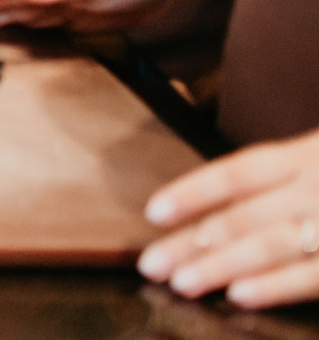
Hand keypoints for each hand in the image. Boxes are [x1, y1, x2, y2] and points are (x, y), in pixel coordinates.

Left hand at [139, 130, 318, 307]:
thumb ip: (286, 180)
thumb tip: (218, 217)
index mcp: (309, 155)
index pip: (239, 172)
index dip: (194, 190)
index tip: (153, 212)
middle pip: (244, 214)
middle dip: (192, 241)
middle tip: (149, 264)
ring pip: (272, 244)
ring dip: (221, 265)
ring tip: (181, 283)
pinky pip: (316, 274)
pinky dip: (278, 286)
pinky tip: (241, 296)